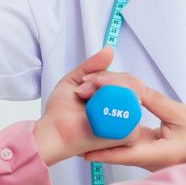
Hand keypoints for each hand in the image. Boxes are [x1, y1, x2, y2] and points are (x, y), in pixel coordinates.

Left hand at [34, 47, 137, 166]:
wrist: (53, 132)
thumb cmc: (61, 113)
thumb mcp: (76, 80)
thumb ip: (93, 65)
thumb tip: (109, 50)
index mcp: (115, 100)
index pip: (128, 80)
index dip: (109, 75)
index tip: (87, 79)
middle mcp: (124, 111)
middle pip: (132, 84)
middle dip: (106, 80)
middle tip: (84, 89)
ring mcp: (128, 123)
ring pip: (131, 93)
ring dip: (106, 89)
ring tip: (85, 96)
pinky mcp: (127, 135)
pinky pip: (130, 110)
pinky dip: (110, 102)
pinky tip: (94, 106)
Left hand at [75, 70, 185, 170]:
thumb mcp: (180, 114)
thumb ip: (154, 101)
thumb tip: (131, 89)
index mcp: (158, 154)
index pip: (126, 154)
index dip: (105, 152)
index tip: (85, 151)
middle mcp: (147, 158)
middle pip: (117, 146)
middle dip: (97, 134)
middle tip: (81, 115)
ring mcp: (143, 154)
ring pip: (118, 141)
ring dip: (103, 126)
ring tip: (86, 108)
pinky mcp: (142, 148)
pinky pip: (124, 137)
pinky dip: (113, 124)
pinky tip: (102, 110)